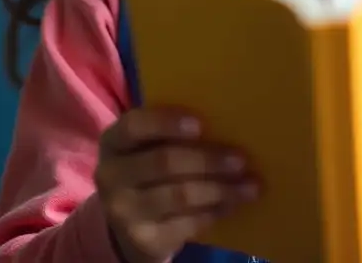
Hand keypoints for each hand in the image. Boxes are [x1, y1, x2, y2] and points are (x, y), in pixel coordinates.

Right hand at [94, 108, 259, 262]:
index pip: (134, 126)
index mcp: (113, 142)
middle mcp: (111, 176)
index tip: (201, 124)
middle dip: (207, 160)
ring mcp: (124, 212)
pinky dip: (215, 212)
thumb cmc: (149, 168)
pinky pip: (187, 224)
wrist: (129, 224)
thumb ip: (171, 133)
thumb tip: (227, 121)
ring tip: (250, 185)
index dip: (166, 123)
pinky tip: (233, 203)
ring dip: (220, 189)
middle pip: (164, 162)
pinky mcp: (144, 240)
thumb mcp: (147, 147)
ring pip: (180, 195)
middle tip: (241, 159)